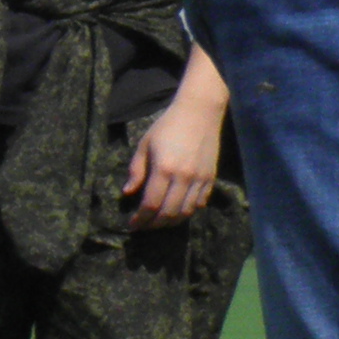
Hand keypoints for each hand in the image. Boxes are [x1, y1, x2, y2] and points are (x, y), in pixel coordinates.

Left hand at [123, 82, 225, 229]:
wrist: (199, 112)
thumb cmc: (167, 126)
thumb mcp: (145, 144)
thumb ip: (136, 170)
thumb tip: (128, 192)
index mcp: (164, 169)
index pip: (151, 204)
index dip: (141, 219)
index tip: (132, 224)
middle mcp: (183, 178)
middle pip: (169, 213)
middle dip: (154, 224)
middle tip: (144, 226)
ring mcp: (200, 179)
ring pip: (186, 212)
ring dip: (171, 222)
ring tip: (159, 222)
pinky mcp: (211, 178)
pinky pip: (200, 203)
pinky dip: (188, 212)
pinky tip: (177, 211)